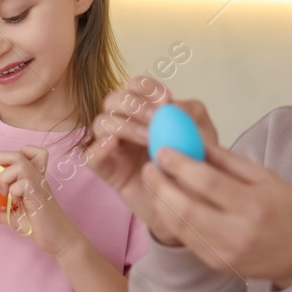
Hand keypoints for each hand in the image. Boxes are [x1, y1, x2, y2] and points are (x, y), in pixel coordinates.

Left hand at [0, 145, 82, 257]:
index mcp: (32, 178)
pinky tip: (16, 204)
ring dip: (5, 177)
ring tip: (5, 193)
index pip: (30, 153)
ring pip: (18, 164)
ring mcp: (39, 183)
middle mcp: (37, 177)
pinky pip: (21, 183)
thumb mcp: (13, 217)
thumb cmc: (37, 225)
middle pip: (18, 153)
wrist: (57, 238)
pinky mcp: (38, 193)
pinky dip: (13, 192)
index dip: (11, 153)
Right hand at [86, 77, 218, 246]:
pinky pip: (90, 155)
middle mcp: (125, 123)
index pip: (135, 86)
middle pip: (113, 99)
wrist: (187, 204)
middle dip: (133, 105)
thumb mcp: (202, 138)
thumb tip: (172, 106)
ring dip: (123, 125)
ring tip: (147, 139)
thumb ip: (191, 118)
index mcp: (146, 111)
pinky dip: (99, 147)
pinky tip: (115, 145)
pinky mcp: (106, 169)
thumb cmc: (191, 167)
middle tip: (155, 119)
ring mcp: (113, 146)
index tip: (165, 99)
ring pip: (100, 123)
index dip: (146, 87)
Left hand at [147, 143, 291, 287]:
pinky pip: (184, 238)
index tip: (163, 150)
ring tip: (152, 181)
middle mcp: (238, 232)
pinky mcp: (215, 263)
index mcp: (254, 205)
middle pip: (186, 207)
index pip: (207, 182)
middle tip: (150, 166)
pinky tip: (164, 202)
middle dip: (160, 184)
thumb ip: (227, 160)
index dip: (180, 164)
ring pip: (179, 225)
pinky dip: (170, 218)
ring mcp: (224, 252)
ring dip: (159, 201)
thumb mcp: (266, 177)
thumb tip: (193, 140)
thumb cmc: (288, 210)